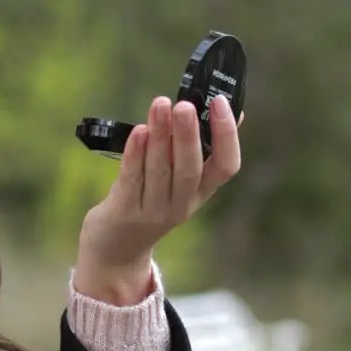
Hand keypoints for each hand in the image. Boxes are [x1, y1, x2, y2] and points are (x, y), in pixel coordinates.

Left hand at [74, 95, 241, 303]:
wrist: (116, 249)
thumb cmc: (149, 200)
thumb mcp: (181, 180)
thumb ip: (200, 148)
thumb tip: (234, 109)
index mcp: (201, 192)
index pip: (226, 166)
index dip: (227, 135)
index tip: (220, 102)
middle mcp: (181, 204)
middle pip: (190, 169)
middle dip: (188, 135)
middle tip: (185, 105)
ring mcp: (152, 210)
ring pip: (159, 171)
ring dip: (160, 136)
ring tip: (160, 105)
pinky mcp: (124, 211)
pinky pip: (131, 179)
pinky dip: (135, 154)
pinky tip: (139, 131)